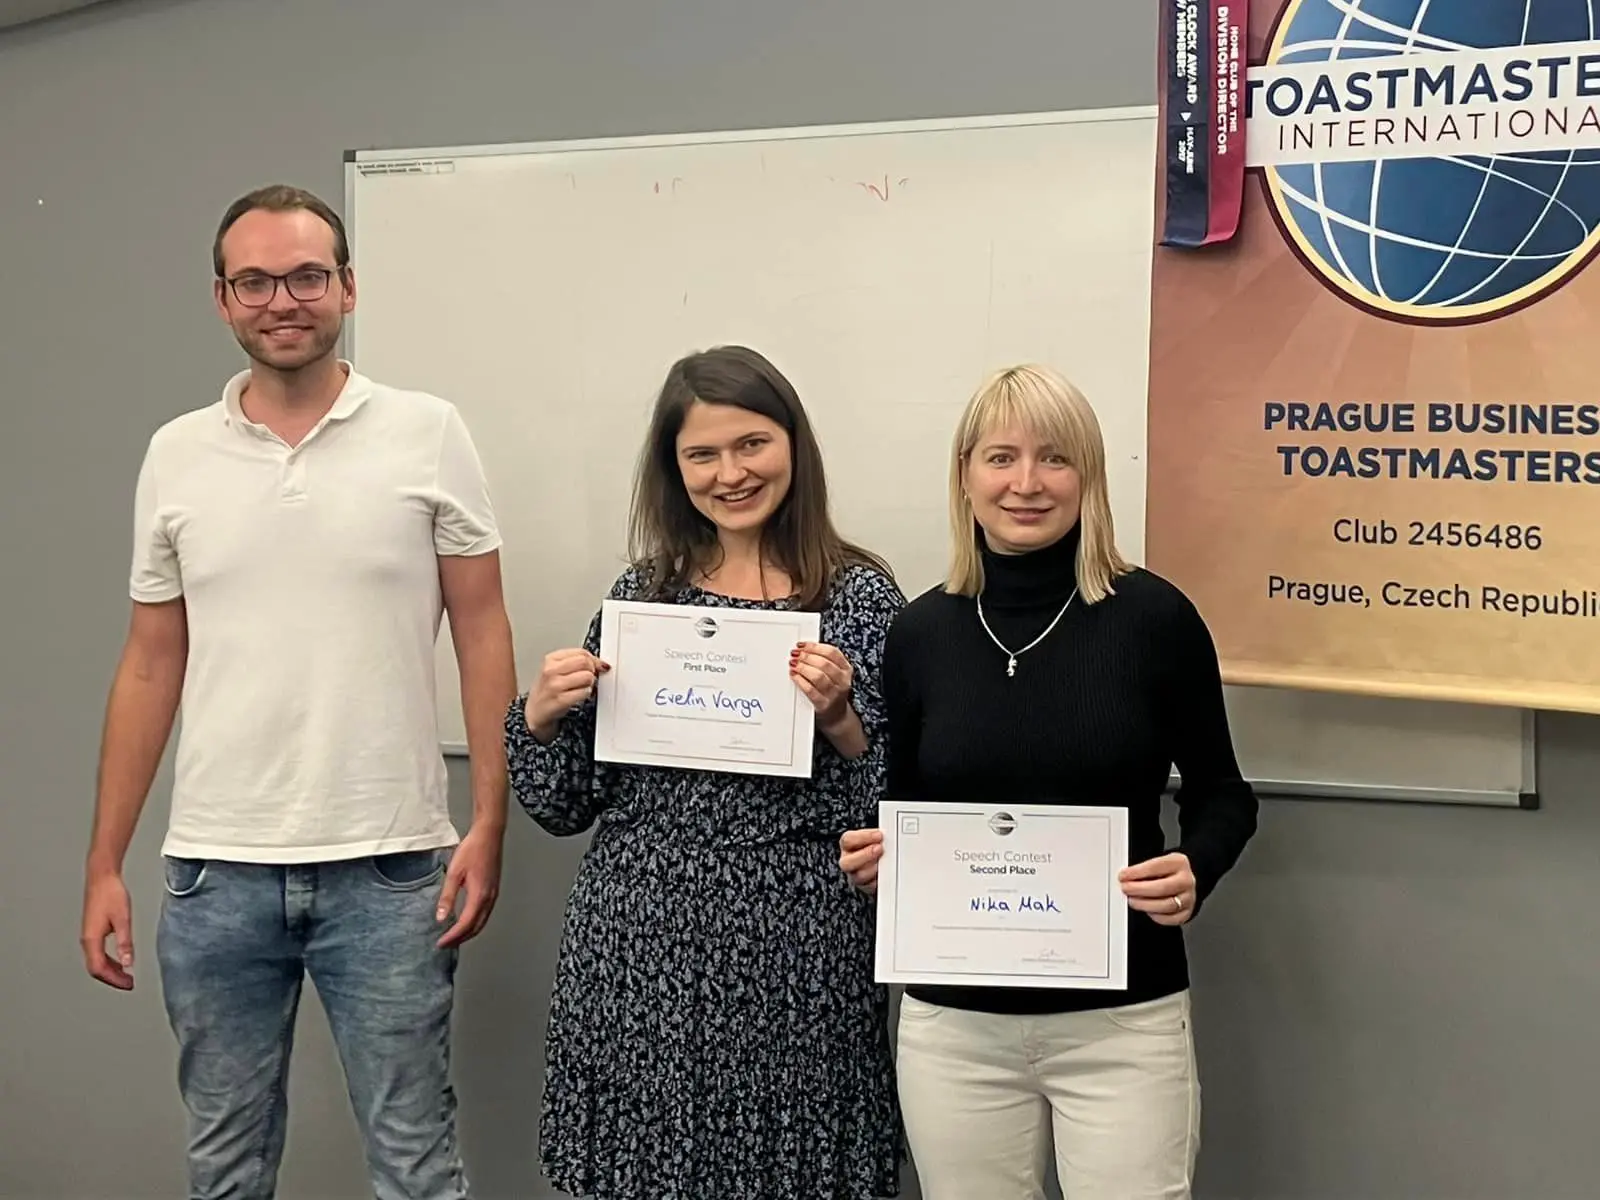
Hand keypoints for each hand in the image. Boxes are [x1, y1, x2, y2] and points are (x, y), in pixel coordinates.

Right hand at [81, 870, 134, 989]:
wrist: (102, 877)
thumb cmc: (111, 893)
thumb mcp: (123, 919)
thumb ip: (125, 942)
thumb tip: (128, 963)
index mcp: (92, 939)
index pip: (99, 969)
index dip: (114, 980)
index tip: (128, 984)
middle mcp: (87, 939)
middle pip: (95, 968)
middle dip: (112, 978)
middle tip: (129, 983)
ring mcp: (88, 935)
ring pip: (96, 961)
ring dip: (111, 971)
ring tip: (126, 975)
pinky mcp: (92, 930)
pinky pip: (98, 952)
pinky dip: (109, 961)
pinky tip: (120, 960)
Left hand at [435, 824, 502, 947]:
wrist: (489, 835)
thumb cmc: (472, 850)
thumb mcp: (454, 873)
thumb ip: (448, 897)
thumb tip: (440, 917)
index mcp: (479, 895)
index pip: (465, 924)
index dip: (453, 936)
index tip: (441, 943)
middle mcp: (489, 898)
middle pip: (476, 927)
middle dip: (460, 939)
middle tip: (445, 944)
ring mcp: (494, 895)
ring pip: (482, 922)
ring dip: (468, 932)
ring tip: (453, 937)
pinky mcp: (494, 890)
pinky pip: (485, 914)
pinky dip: (474, 923)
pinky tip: (465, 921)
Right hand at [527, 648, 608, 737]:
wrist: (536, 711)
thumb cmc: (548, 690)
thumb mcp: (556, 669)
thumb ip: (576, 662)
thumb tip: (600, 663)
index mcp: (551, 659)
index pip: (581, 652)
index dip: (593, 659)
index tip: (595, 666)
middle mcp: (551, 670)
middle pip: (585, 662)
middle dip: (592, 670)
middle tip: (587, 677)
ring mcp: (555, 685)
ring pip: (587, 676)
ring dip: (589, 683)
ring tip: (581, 687)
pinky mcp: (561, 700)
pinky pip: (585, 692)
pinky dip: (586, 694)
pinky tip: (578, 695)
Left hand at [790, 641, 853, 729]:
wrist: (836, 716)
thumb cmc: (832, 692)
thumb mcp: (835, 674)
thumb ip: (824, 661)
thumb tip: (804, 649)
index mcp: (846, 670)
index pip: (832, 652)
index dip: (815, 646)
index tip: (802, 645)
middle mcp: (843, 681)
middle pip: (824, 663)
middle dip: (807, 656)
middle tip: (795, 654)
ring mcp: (834, 694)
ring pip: (818, 676)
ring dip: (803, 667)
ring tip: (793, 664)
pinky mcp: (823, 704)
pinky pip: (810, 690)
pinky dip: (800, 681)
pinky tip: (794, 676)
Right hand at [838, 827, 883, 894]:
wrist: (882, 864)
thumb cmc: (876, 847)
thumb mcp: (874, 838)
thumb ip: (878, 836)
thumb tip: (889, 835)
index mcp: (848, 845)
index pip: (848, 840)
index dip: (864, 837)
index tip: (879, 835)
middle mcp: (848, 861)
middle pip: (847, 862)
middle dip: (866, 855)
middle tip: (880, 849)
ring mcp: (855, 876)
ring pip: (858, 876)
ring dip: (873, 868)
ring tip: (884, 862)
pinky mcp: (865, 887)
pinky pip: (870, 887)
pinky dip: (879, 880)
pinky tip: (885, 873)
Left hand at [1118, 852, 1196, 925]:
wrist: (1188, 880)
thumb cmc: (1169, 871)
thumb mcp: (1160, 862)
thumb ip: (1144, 869)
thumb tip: (1125, 878)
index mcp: (1178, 863)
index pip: (1156, 867)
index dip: (1137, 872)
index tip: (1123, 876)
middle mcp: (1186, 881)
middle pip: (1162, 888)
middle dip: (1139, 889)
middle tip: (1125, 889)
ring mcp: (1188, 898)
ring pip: (1166, 906)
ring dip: (1145, 904)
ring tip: (1132, 901)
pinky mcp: (1187, 913)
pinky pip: (1170, 919)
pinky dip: (1156, 916)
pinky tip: (1147, 910)